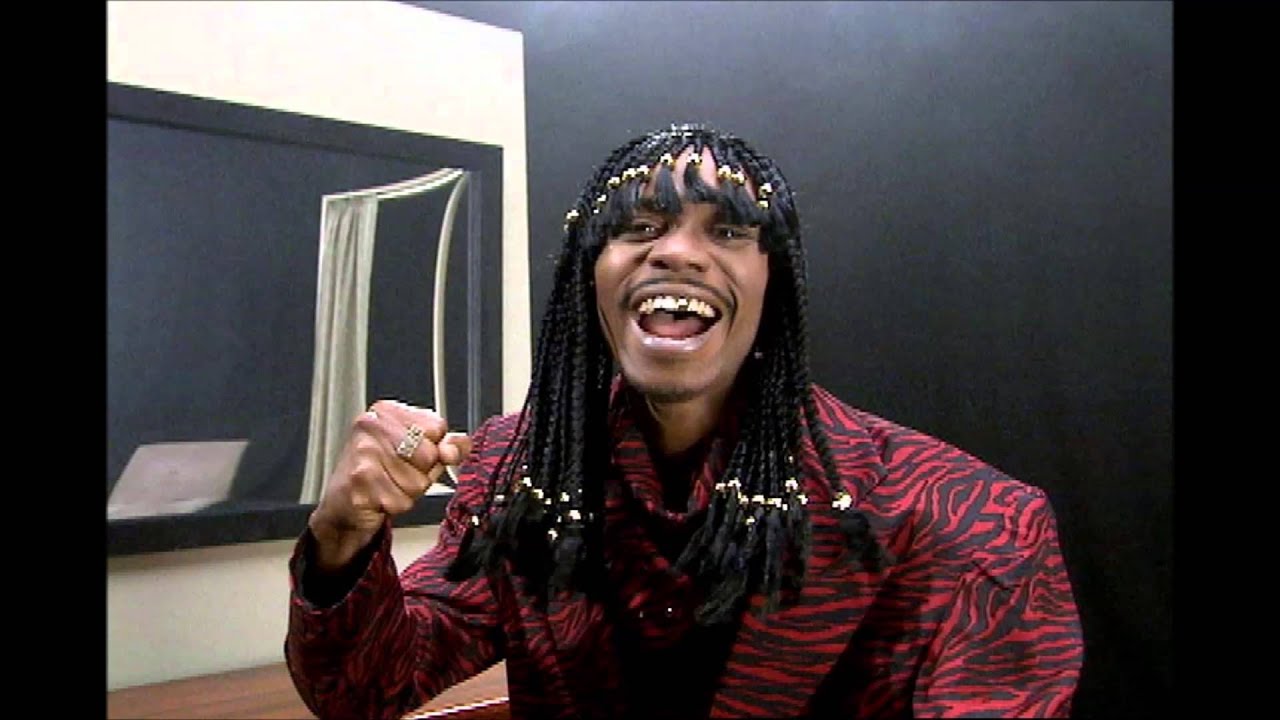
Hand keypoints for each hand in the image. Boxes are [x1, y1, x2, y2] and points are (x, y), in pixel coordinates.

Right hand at [307, 399, 471, 572]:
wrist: (342, 504)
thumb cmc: (379, 472)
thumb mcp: (416, 451)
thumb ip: (444, 444)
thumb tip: (459, 446)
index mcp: (387, 411)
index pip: (437, 427)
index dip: (433, 448)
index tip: (413, 454)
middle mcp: (372, 426)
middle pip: (429, 455)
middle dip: (422, 473)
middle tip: (398, 473)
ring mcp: (364, 453)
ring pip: (418, 482)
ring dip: (408, 492)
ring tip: (387, 485)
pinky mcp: (360, 482)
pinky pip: (401, 501)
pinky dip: (395, 506)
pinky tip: (379, 497)